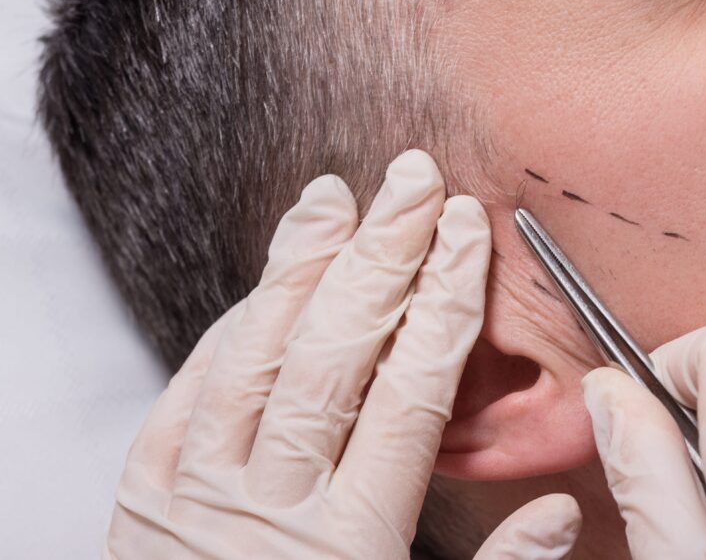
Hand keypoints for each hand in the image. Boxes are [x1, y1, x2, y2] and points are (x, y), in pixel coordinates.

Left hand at [104, 150, 580, 558]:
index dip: (444, 301)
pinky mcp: (144, 499)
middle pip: (337, 354)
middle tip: (413, 182)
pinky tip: (262, 285)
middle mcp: (275, 505)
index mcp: (354, 540)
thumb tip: (561, 515)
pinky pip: (184, 396)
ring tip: (334, 199)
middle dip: (383, 256)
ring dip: (300, 268)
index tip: (467, 234)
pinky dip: (227, 331)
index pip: (412, 389)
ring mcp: (200, 497)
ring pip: (255, 358)